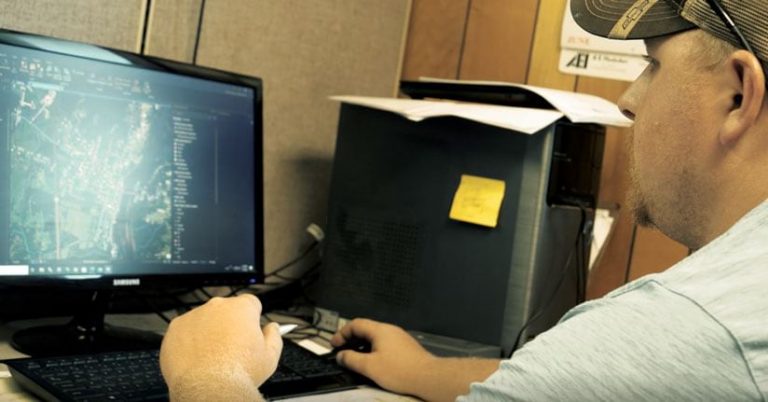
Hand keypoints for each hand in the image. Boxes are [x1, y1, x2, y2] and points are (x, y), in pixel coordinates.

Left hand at [160, 294, 282, 399]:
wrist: (209, 389)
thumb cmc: (239, 373)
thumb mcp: (270, 357)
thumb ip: (274, 336)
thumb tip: (273, 328)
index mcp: (241, 308)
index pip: (250, 302)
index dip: (252, 317)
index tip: (250, 330)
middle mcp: (216, 307)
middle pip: (226, 311)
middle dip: (229, 324)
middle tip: (232, 347)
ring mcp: (193, 316)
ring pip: (204, 320)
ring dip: (209, 332)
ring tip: (212, 356)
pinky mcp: (175, 329)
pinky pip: (185, 330)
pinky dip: (190, 341)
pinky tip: (197, 358)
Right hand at [330, 318, 436, 395]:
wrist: (428, 377)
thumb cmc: (399, 370)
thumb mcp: (369, 367)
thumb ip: (351, 360)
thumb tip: (341, 356)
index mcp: (380, 330)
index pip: (356, 324)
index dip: (342, 333)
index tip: (334, 344)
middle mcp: (390, 330)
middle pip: (366, 329)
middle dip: (351, 339)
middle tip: (342, 350)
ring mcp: (399, 337)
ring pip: (376, 337)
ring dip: (362, 345)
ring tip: (355, 358)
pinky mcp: (405, 347)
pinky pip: (385, 344)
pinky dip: (374, 349)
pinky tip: (373, 362)